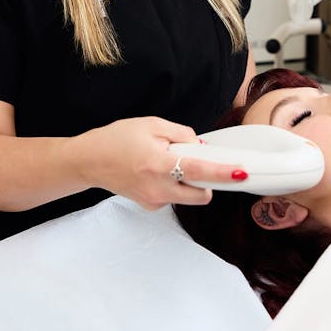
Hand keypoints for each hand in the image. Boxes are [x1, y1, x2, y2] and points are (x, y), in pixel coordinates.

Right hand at [74, 116, 245, 209]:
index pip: (199, 172)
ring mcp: (153, 200)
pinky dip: (176, 185)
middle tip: (201, 162)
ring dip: (190, 182)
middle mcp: (157, 188)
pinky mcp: (149, 205)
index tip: (241, 173)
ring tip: (169, 162)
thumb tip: (201, 147)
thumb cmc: (117, 139)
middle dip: (209, 182)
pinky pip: (174, 197)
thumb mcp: (152, 124)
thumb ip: (182, 134)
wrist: (88, 160)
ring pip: (188, 196)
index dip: (223, 173)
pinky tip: (158, 171)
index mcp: (158, 165)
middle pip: (201, 195)